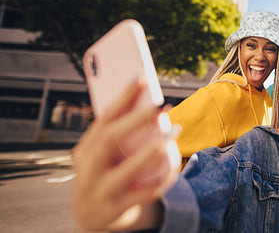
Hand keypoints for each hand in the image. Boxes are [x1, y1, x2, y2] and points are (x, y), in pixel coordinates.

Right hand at [71, 81, 180, 231]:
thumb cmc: (104, 172)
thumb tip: (150, 105)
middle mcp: (88, 169)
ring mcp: (100, 190)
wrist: (90, 216)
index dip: (121, 98)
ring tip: (174, 130)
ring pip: (127, 169)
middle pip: (108, 139)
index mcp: (84, 150)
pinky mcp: (116, 208)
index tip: (141, 79)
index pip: (102, 119)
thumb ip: (119, 134)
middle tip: (161, 105)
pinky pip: (145, 194)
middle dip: (136, 120)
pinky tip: (176, 168)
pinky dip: (162, 180)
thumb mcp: (102, 155)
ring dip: (154, 148)